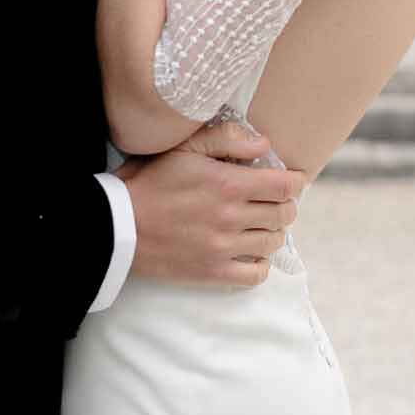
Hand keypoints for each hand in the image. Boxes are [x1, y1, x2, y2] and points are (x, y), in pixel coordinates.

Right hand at [116, 121, 305, 289]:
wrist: (119, 224)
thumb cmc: (150, 180)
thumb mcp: (184, 146)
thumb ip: (226, 139)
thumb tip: (264, 144)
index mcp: (228, 183)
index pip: (284, 185)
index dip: (295, 180)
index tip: (291, 177)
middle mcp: (231, 217)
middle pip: (284, 214)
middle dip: (285, 203)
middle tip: (274, 198)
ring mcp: (223, 248)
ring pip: (273, 242)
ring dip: (274, 231)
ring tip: (261, 222)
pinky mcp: (213, 273)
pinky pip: (256, 275)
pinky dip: (260, 264)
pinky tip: (250, 251)